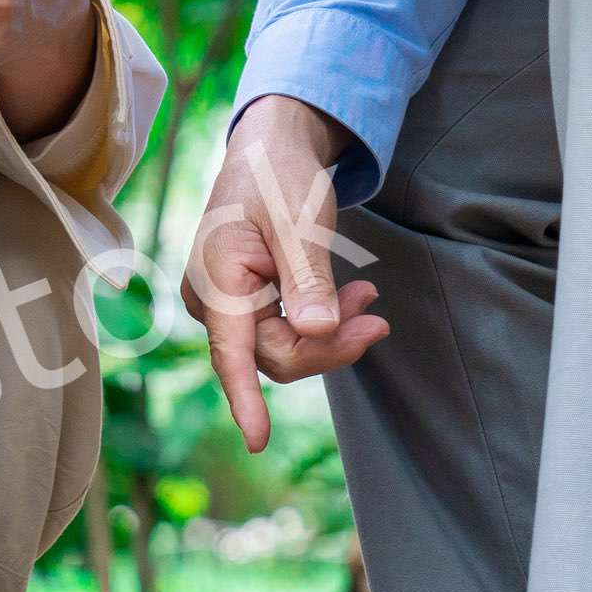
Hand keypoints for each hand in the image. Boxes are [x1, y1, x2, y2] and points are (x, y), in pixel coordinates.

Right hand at [181, 94, 390, 450]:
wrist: (269, 151)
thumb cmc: (279, 178)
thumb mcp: (300, 222)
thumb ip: (307, 279)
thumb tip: (316, 333)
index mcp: (217, 279)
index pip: (232, 352)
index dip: (245, 400)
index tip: (259, 440)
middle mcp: (214, 301)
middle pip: (274, 356)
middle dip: (328, 345)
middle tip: (377, 312)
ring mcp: (229, 306)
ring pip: (284, 349)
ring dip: (331, 334)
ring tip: (369, 296)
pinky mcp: (247, 305)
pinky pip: (287, 334)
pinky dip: (323, 323)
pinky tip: (353, 296)